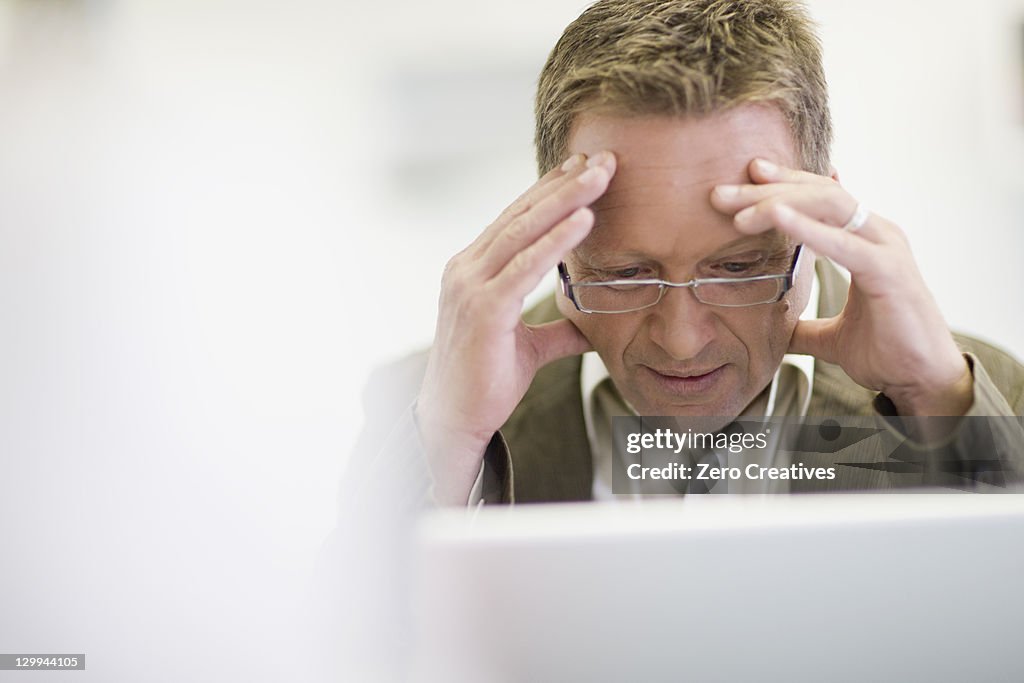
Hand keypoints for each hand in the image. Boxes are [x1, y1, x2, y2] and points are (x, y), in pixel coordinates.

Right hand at [416, 152, 616, 503]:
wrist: (454, 420)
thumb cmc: (486, 380)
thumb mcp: (530, 347)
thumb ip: (558, 329)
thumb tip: (590, 325)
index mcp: (474, 270)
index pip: (517, 218)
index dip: (551, 190)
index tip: (584, 166)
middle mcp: (467, 268)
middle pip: (522, 214)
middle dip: (565, 183)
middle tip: (603, 157)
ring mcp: (471, 286)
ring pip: (524, 231)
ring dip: (566, 200)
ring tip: (600, 175)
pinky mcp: (484, 309)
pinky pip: (526, 266)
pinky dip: (556, 240)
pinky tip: (584, 220)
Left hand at [710, 158, 972, 416]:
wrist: (922, 382)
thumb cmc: (887, 351)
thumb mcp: (831, 336)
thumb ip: (804, 325)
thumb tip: (776, 332)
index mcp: (864, 240)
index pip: (819, 197)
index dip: (783, 183)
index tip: (746, 174)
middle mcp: (877, 234)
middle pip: (818, 193)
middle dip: (768, 189)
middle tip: (721, 193)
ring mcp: (886, 248)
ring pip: (829, 205)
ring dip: (779, 203)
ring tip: (739, 211)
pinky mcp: (889, 272)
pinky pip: (843, 242)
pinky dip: (807, 228)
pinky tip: (777, 218)